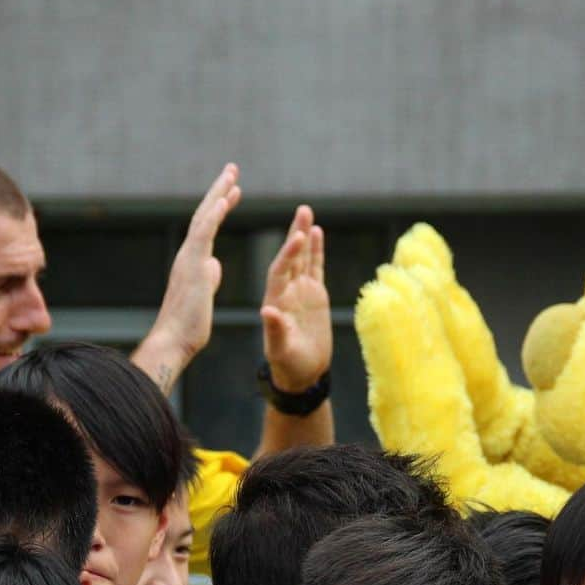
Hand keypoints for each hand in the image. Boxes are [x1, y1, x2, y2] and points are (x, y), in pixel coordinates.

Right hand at [159, 163, 241, 357]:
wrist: (174, 342)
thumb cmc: (189, 327)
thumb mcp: (204, 295)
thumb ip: (208, 277)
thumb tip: (214, 264)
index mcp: (193, 261)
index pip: (207, 226)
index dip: (219, 206)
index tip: (232, 190)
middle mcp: (189, 255)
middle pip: (204, 214)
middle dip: (219, 190)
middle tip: (232, 169)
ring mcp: (189, 259)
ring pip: (203, 218)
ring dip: (218, 193)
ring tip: (232, 174)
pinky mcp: (193, 267)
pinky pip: (204, 234)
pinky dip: (213, 214)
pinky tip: (224, 198)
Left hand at [261, 206, 331, 391]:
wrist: (302, 373)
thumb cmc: (288, 365)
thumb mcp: (281, 350)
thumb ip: (275, 330)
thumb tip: (267, 311)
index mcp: (275, 301)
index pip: (280, 271)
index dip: (288, 255)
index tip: (298, 238)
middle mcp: (286, 292)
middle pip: (290, 257)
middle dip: (296, 234)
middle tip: (302, 210)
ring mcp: (300, 292)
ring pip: (302, 258)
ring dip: (304, 235)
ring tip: (306, 212)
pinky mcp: (314, 296)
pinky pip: (315, 268)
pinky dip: (316, 250)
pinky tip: (317, 231)